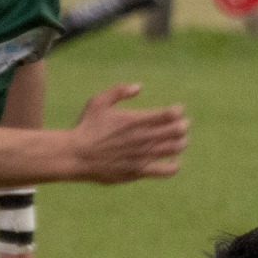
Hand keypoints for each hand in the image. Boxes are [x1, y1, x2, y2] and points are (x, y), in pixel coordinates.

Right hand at [67, 84, 188, 182]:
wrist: (74, 155)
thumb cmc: (86, 127)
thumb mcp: (97, 102)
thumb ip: (118, 91)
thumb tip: (139, 86)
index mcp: (135, 120)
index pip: (170, 114)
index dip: (177, 111)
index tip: (175, 111)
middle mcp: (142, 138)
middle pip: (177, 131)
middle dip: (183, 126)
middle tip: (180, 125)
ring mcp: (142, 155)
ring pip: (175, 149)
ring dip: (181, 142)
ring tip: (178, 140)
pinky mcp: (139, 171)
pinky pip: (166, 170)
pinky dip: (174, 166)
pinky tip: (172, 161)